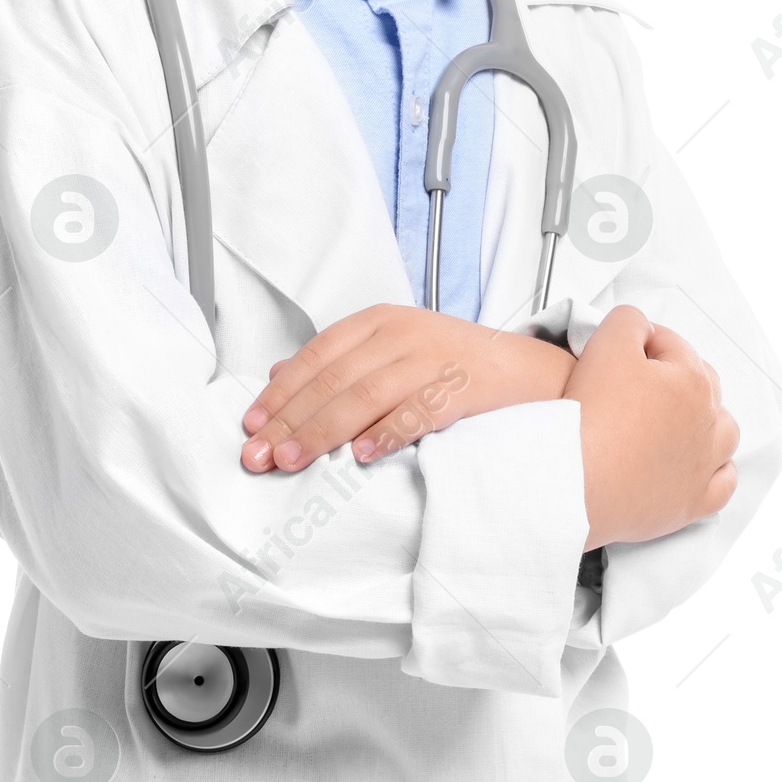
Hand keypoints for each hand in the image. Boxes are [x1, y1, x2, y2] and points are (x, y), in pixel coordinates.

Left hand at [240, 304, 575, 472]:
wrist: (530, 372)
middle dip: (290, 420)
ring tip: (293, 460)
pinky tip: (362, 455)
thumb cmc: (454, 365)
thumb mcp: (392, 349)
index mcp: (380, 320)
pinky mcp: (463, 387)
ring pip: (365, 394)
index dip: (281, 393)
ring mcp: (434, 358)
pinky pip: (418, 411)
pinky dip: (387, 432)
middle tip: (259, 455)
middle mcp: (403, 333)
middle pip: (334, 378)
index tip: (251, 426)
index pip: (318, 355)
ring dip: (323, 430)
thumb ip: (339, 362)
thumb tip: (278, 380)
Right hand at [567, 305, 738, 548]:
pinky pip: (722, 484)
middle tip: (639, 378)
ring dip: (704, 420)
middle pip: (702, 387)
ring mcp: (704, 466)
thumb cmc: (592, 413)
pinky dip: (715, 470)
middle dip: (676, 376)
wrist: (579, 478)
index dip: (645, 341)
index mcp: (693, 382)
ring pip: (722, 434)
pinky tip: (696, 464)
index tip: (623, 347)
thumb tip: (641, 327)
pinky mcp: (692, 503)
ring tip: (673, 418)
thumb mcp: (606, 342)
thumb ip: (629, 321)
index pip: (673, 347)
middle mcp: (709, 423)